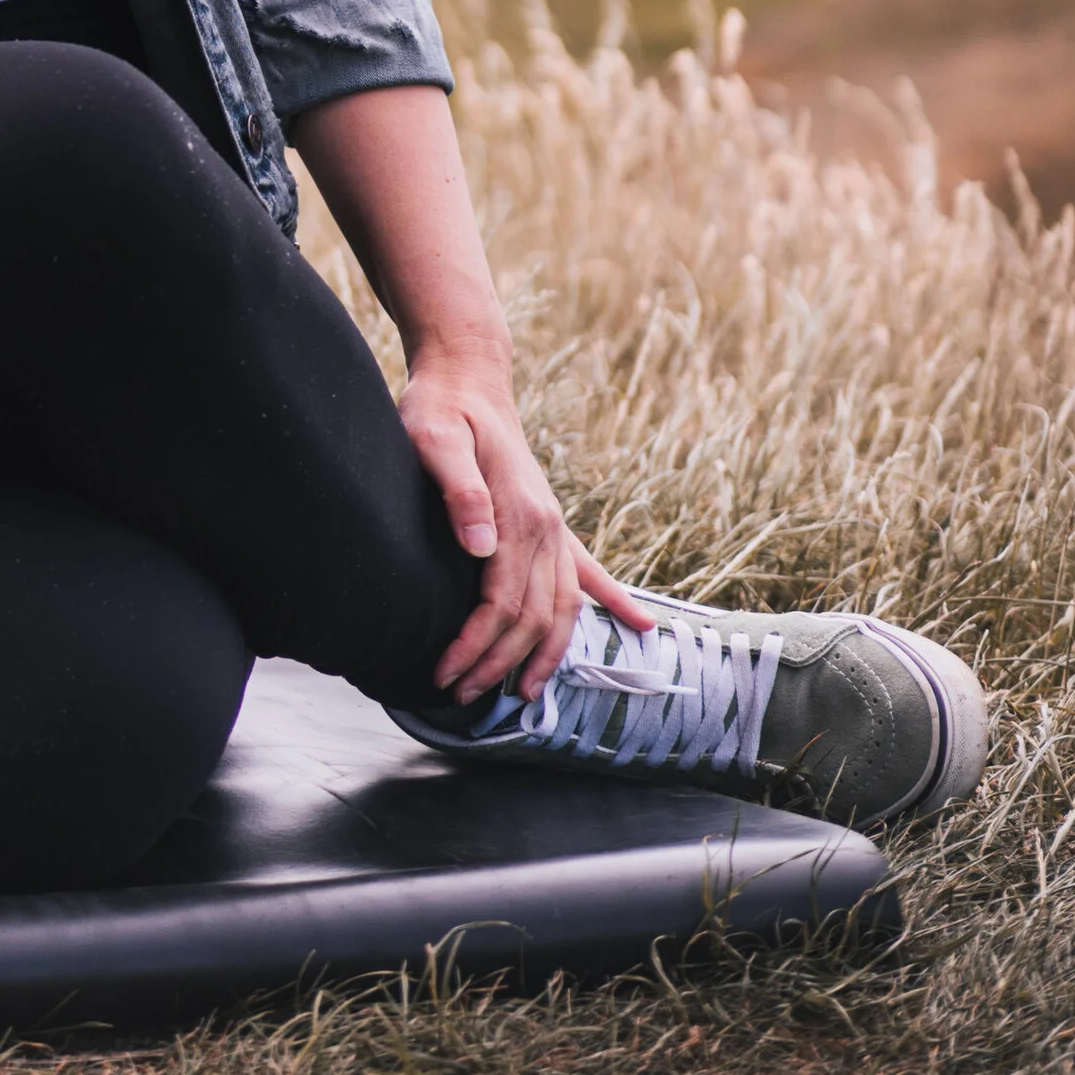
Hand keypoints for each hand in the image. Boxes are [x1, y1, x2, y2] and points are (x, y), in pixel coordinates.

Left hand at [398, 346, 652, 705]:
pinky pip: (588, 571)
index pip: (502, 603)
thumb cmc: (443, 408)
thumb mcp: (434, 438)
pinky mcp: (551, 521)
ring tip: (523, 693)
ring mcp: (553, 526)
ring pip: (561, 607)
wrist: (469, 377)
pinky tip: (641, 625)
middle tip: (463, 697)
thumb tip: (480, 547)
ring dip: (545, 654)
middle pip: (531, 617)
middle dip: (499, 664)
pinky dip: (613, 600)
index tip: (445, 674)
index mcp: (520, 514)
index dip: (475, 646)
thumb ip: (459, 489)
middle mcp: (546, 527)